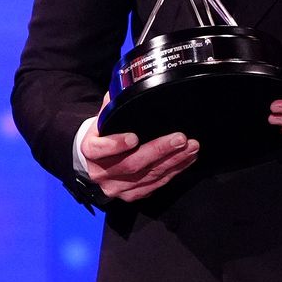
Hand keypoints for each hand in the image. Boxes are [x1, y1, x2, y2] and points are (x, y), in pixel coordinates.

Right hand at [80, 97, 199, 202]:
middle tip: (180, 138)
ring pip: (148, 176)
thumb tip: (125, 87)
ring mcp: (116, 187)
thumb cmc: (103, 134)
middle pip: (131, 164)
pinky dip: (174, 172)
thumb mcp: (102, 119)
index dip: (116, 144)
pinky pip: (155, 185)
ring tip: (192, 146)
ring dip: (173, 161)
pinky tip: (187, 159)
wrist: (96, 160)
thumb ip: (112, 106)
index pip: (99, 149)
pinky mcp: (131, 195)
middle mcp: (101, 172)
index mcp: (90, 151)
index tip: (134, 138)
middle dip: (159, 151)